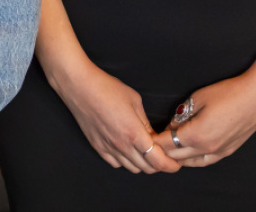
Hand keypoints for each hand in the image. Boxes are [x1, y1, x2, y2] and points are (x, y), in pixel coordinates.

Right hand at [50, 61, 180, 173]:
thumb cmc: (107, 88)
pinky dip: (126, 161)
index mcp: (134, 133)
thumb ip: (146, 122)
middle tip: (163, 155)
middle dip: (159, 164)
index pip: (158, 161)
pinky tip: (127, 149)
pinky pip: (116, 164)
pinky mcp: (97, 147)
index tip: (176, 163)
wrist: (79, 86)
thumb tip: (153, 136)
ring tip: (146, 152)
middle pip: (147, 168)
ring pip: (133, 169)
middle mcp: (122, 146)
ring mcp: (108, 148)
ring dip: (143, 163)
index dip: (170, 166)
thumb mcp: (134, 100)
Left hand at [152, 72, 255, 167]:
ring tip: (165, 148)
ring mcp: (219, 152)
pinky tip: (186, 152)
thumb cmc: (227, 94)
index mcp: (196, 136)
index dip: (153, 140)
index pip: (166, 144)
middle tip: (149, 143)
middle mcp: (206, 149)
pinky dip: (192, 159)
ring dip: (176, 156)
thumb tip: (172, 126)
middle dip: (161, 150)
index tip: (143, 136)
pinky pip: (204, 161)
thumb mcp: (197, 99)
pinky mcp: (228, 151)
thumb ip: (181, 115)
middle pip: (175, 156)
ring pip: (190, 162)